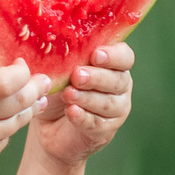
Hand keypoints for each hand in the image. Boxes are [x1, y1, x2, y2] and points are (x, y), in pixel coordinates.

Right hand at [0, 54, 50, 174]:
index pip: (7, 79)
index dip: (21, 71)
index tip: (21, 64)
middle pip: (20, 98)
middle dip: (36, 87)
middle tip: (43, 79)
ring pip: (19, 119)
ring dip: (29, 106)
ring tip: (36, 97)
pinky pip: (6, 137)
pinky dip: (8, 126)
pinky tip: (6, 118)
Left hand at [31, 41, 132, 167]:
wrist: (49, 125)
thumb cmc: (58, 89)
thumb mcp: (59, 71)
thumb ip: (65, 58)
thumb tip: (54, 44)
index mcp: (113, 65)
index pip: (125, 57)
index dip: (114, 56)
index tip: (96, 55)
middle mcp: (120, 86)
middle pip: (118, 80)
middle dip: (96, 77)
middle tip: (77, 75)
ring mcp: (116, 110)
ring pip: (109, 103)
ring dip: (88, 98)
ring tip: (68, 94)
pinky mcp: (105, 130)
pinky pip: (97, 123)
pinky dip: (83, 117)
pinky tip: (71, 111)